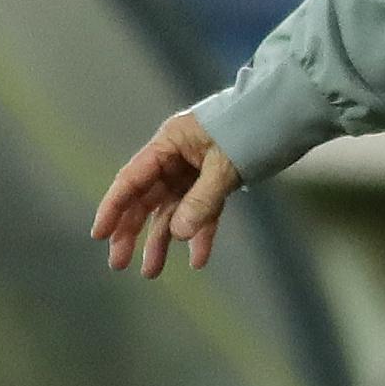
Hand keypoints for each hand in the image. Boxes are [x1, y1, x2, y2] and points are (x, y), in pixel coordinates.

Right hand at [92, 111, 241, 277]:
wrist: (285, 113)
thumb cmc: (250, 128)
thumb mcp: (224, 165)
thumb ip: (201, 200)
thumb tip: (176, 235)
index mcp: (169, 144)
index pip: (132, 179)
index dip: (113, 207)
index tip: (99, 234)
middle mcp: (176, 158)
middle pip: (146, 198)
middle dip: (131, 231)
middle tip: (118, 263)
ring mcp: (196, 171)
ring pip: (171, 210)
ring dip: (161, 240)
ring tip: (151, 272)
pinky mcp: (217, 182)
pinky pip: (203, 212)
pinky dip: (200, 234)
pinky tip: (197, 260)